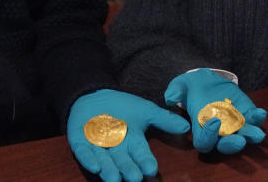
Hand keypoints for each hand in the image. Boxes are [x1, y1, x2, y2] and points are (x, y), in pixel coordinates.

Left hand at [68, 89, 189, 181]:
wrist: (95, 95)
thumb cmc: (123, 106)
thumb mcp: (145, 110)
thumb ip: (164, 119)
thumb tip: (187, 127)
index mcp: (132, 142)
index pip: (141, 154)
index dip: (145, 161)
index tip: (151, 170)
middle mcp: (116, 149)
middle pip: (123, 161)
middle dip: (128, 169)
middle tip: (134, 178)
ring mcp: (97, 147)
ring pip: (105, 161)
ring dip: (109, 170)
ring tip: (114, 179)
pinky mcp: (80, 144)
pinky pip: (83, 154)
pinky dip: (89, 160)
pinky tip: (94, 167)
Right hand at [164, 69, 266, 153]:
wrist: (205, 80)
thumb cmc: (190, 87)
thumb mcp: (179, 85)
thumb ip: (174, 91)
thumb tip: (171, 98)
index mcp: (201, 128)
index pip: (205, 142)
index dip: (209, 137)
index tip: (213, 122)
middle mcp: (219, 132)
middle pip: (226, 146)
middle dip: (233, 145)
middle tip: (238, 140)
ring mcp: (235, 124)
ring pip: (244, 136)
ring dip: (251, 136)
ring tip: (256, 133)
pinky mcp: (246, 114)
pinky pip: (254, 120)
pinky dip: (258, 119)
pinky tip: (260, 112)